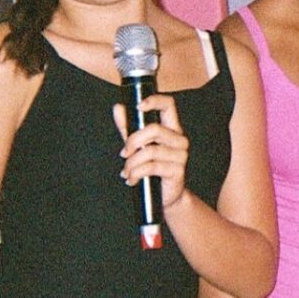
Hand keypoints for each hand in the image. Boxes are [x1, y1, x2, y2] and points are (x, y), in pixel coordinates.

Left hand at [114, 94, 189, 208]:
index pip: (168, 105)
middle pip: (155, 129)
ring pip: (150, 151)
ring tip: (127, 171)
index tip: (138, 106)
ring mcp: (180, 155)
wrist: (165, 196)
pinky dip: (136, 173)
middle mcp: (179, 139)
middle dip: (132, 141)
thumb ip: (128, 127)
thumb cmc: (153, 168)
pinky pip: (152, 167)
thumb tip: (118, 108)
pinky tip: (132, 179)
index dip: (154, 101)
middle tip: (124, 153)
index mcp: (171, 128)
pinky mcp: (178, 171)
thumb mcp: (138, 145)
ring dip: (132, 163)